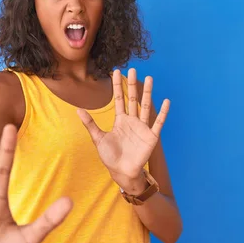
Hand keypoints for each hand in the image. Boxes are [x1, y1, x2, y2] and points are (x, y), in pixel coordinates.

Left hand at [77, 68, 169, 191]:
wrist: (122, 172)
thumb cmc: (110, 157)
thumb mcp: (98, 138)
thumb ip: (90, 124)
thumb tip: (78, 109)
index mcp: (120, 120)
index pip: (119, 99)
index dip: (117, 86)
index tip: (116, 72)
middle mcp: (132, 121)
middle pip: (133, 99)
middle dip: (133, 85)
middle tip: (134, 70)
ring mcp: (142, 128)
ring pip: (146, 107)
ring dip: (148, 93)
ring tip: (150, 79)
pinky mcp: (151, 137)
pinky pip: (158, 122)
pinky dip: (162, 113)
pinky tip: (166, 101)